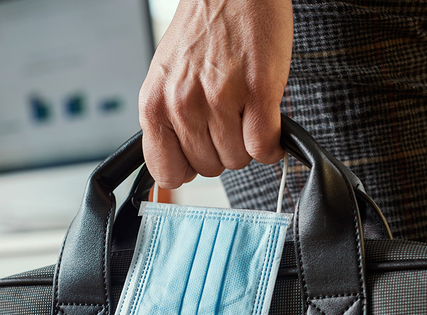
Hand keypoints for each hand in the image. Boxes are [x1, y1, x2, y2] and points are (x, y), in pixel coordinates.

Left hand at [139, 0, 292, 187]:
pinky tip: (267, 123)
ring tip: (245, 112)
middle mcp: (182, 105)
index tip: (197, 156)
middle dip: (221, 150)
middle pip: (208, 168)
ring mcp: (220, 99)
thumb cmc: (203, 30)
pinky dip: (271, 145)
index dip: (187, 168)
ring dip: (246, 143)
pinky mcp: (257, 91)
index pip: (167, 172)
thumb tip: (178, 162)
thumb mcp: (166, 78)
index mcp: (154, 104)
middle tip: (227, 121)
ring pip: (237, 160)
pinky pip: (264, 147)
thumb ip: (167, 120)